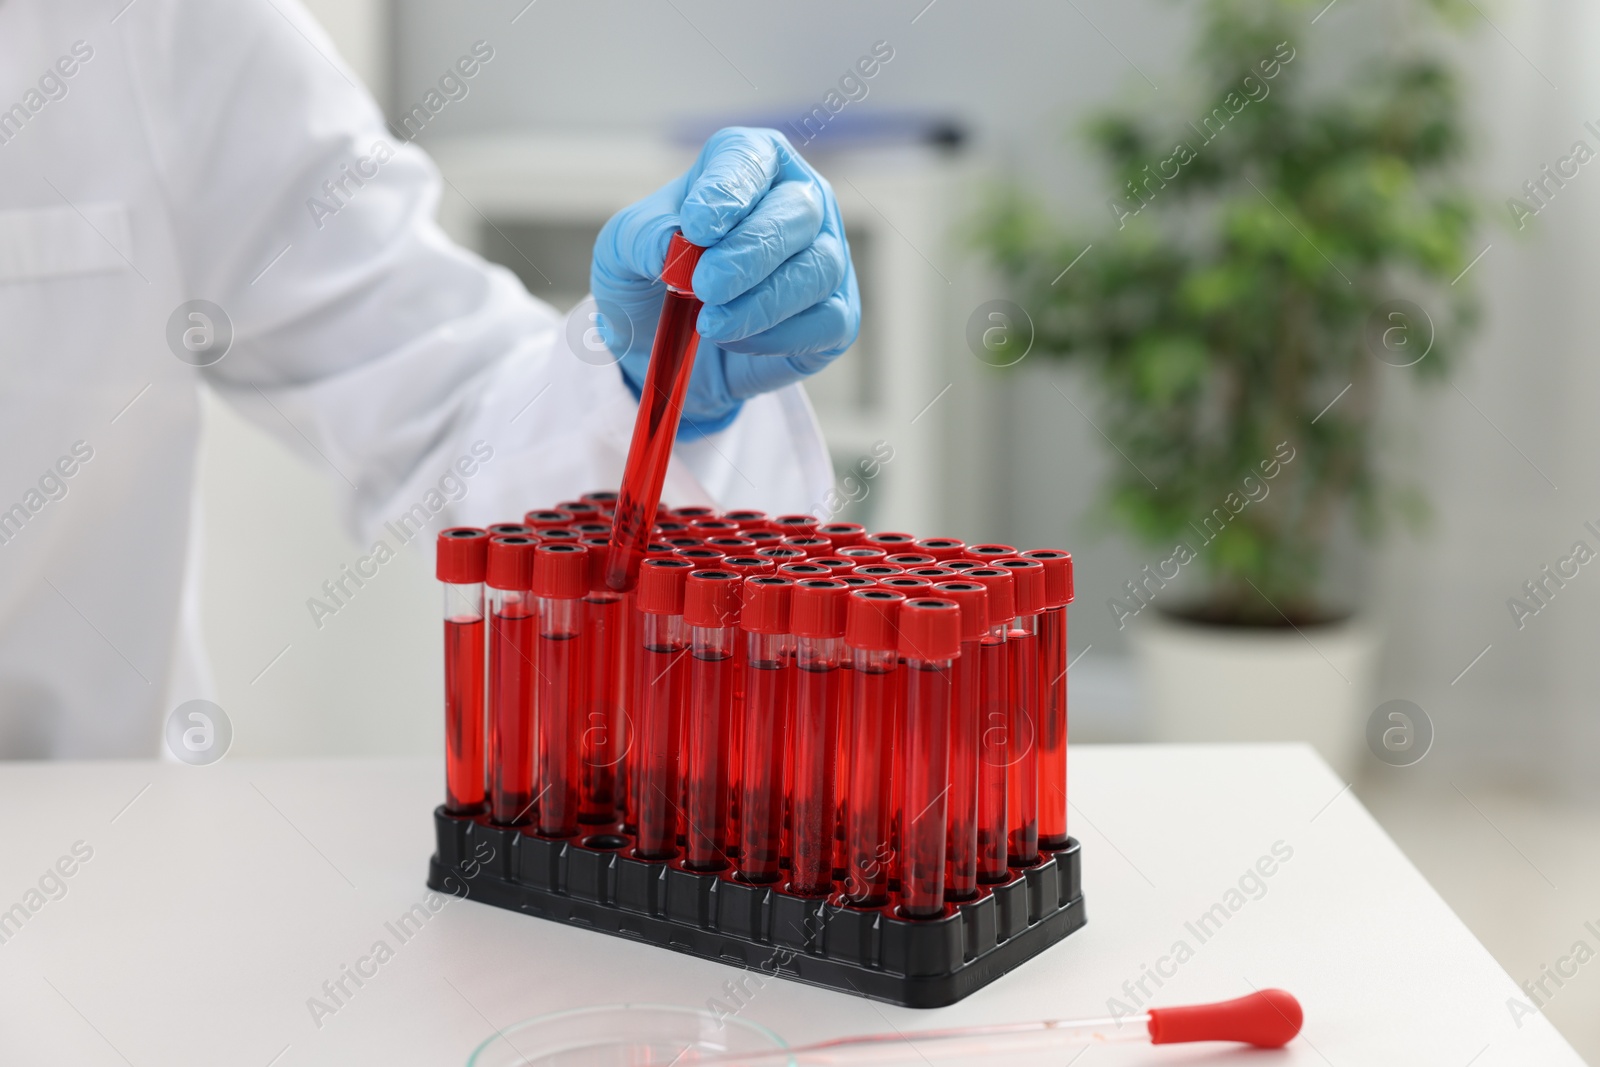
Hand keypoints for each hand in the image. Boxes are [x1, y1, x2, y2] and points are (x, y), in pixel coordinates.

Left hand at [591, 127, 859, 436]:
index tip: (698, 228)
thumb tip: (671, 244)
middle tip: (705, 285)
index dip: (730, 190)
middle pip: (799, 211)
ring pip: (817, 269)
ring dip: (761, 302)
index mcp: (750, 163)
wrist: (662, 348)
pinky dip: (779, 336)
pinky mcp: (836, 316)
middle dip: (750, 252)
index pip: (751, 157)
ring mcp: (825, 257)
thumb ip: (640, 237)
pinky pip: (828, 322)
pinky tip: (737, 341)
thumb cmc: (649, 280)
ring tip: (709, 324)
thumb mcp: (621, 251)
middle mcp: (799, 201)